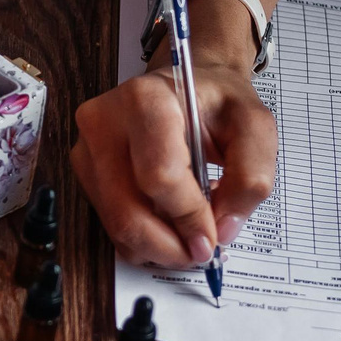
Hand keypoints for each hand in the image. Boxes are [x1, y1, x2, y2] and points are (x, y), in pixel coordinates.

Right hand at [72, 38, 276, 267]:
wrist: (188, 88)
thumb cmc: (218, 104)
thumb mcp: (255, 127)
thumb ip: (250, 178)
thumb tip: (223, 230)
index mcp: (144, 99)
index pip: (159, 176)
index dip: (189, 218)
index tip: (213, 238)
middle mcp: (103, 123)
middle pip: (127, 212)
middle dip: (170, 245)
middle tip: (201, 253)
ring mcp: (87, 150)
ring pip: (117, 226)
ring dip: (158, 246)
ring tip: (190, 234)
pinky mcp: (86, 174)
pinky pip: (112, 226)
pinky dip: (145, 239)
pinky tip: (169, 223)